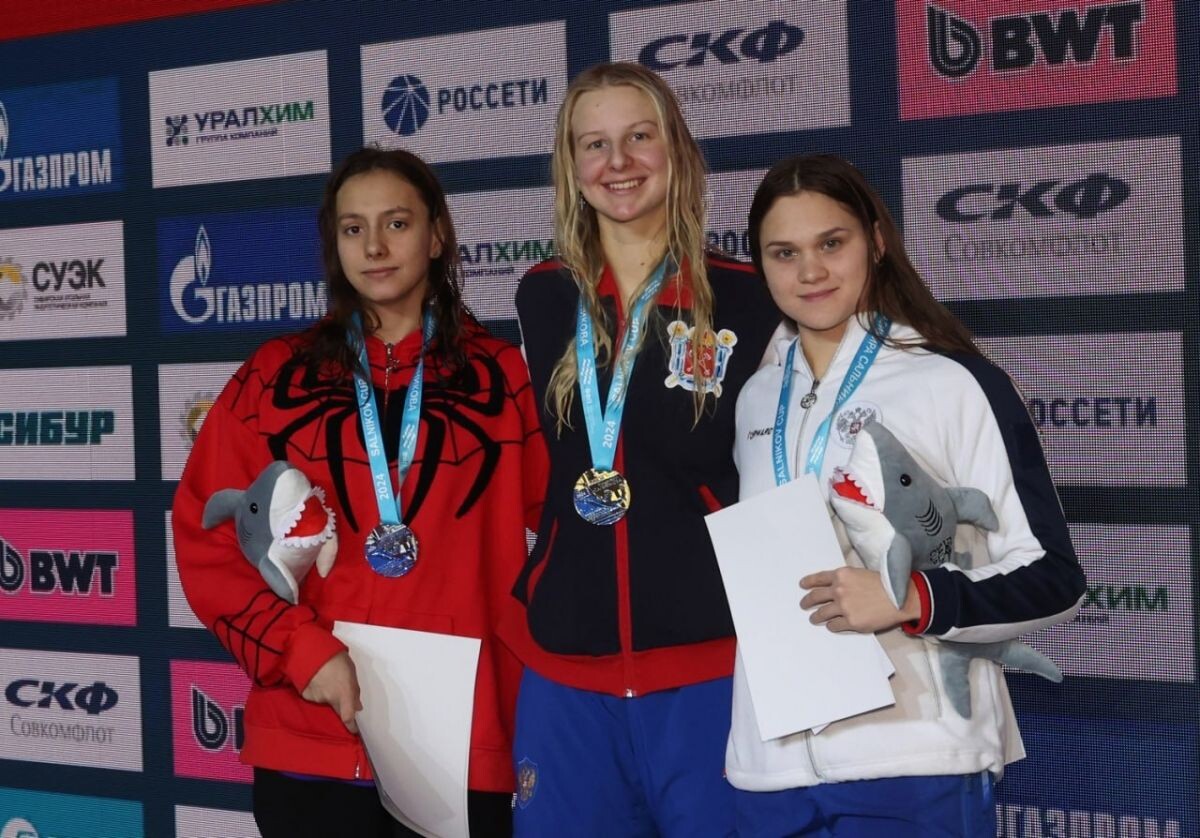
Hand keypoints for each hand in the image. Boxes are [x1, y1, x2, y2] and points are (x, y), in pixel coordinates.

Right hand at [301, 651, 361, 732]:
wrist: (310, 648)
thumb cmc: (335, 657)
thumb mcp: (351, 671)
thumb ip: (354, 690)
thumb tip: (358, 706)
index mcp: (344, 691)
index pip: (348, 716)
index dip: (351, 726)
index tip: (354, 731)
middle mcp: (330, 698)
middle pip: (337, 710)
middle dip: (341, 708)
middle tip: (340, 693)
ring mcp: (316, 697)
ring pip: (325, 702)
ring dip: (328, 695)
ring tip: (327, 679)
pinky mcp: (305, 694)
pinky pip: (314, 697)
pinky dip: (317, 691)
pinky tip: (317, 680)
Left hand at [800, 567, 920, 633]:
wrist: (900, 597)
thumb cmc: (884, 584)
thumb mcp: (861, 573)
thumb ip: (846, 579)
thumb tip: (835, 586)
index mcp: (841, 575)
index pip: (818, 578)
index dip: (808, 582)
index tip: (802, 586)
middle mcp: (839, 590)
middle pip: (815, 596)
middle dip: (807, 601)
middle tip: (803, 605)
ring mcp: (843, 607)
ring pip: (822, 613)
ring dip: (815, 617)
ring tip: (813, 619)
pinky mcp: (850, 622)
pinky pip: (834, 625)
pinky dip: (831, 626)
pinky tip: (831, 626)